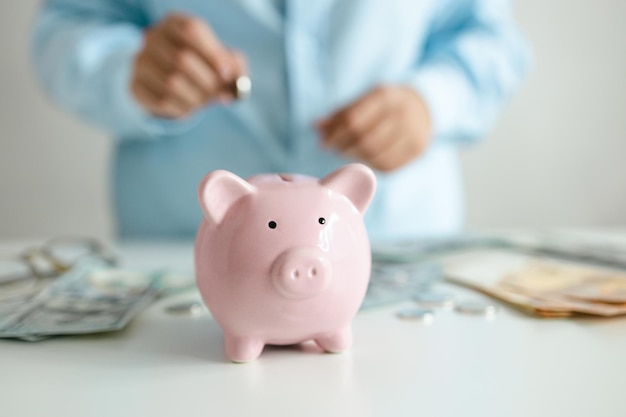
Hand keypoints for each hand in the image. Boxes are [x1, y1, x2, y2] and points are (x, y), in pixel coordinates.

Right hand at [130, 13, 245, 118]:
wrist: (171, 82)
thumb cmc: (203, 67)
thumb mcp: (222, 61)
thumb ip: (234, 68)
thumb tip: (233, 88)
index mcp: (175, 23)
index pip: (192, 30)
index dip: (212, 54)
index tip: (226, 75)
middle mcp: (153, 37)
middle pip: (182, 59)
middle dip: (207, 82)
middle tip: (219, 94)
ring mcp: (140, 61)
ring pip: (171, 83)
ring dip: (196, 98)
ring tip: (204, 101)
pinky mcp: (135, 85)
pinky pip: (161, 101)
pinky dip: (182, 109)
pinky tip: (188, 107)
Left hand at [317, 86, 431, 171]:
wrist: (427, 106)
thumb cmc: (386, 104)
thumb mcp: (365, 100)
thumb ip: (341, 114)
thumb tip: (317, 127)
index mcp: (386, 96)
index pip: (353, 119)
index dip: (334, 134)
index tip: (324, 141)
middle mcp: (403, 112)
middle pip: (364, 139)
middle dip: (343, 147)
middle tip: (333, 149)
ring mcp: (413, 132)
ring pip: (375, 154)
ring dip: (355, 157)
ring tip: (347, 152)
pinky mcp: (418, 150)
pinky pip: (387, 165)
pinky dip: (371, 164)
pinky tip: (364, 157)